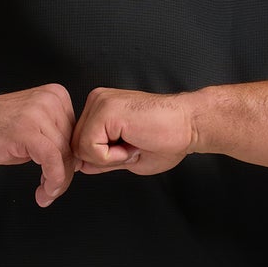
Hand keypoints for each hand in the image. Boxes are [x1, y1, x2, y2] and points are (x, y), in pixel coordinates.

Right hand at [0, 83, 133, 207]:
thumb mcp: (31, 128)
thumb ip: (53, 140)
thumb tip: (73, 164)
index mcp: (56, 96)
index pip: (76, 136)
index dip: (70, 162)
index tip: (60, 179)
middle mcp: (50, 100)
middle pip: (72, 147)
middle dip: (64, 175)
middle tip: (50, 191)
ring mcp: (38, 113)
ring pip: (64, 156)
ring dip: (57, 183)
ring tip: (45, 194)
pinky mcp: (26, 130)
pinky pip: (52, 160)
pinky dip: (52, 181)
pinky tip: (42, 192)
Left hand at [71, 87, 196, 178]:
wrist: (190, 125)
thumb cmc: (169, 138)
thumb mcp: (128, 156)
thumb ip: (102, 159)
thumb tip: (81, 165)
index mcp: (102, 109)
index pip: (81, 144)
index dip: (104, 159)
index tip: (131, 148)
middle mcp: (98, 101)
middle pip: (77, 146)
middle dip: (105, 158)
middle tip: (134, 146)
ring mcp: (100, 103)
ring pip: (81, 148)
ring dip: (110, 157)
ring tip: (134, 143)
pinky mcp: (105, 110)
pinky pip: (89, 147)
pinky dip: (111, 156)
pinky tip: (132, 142)